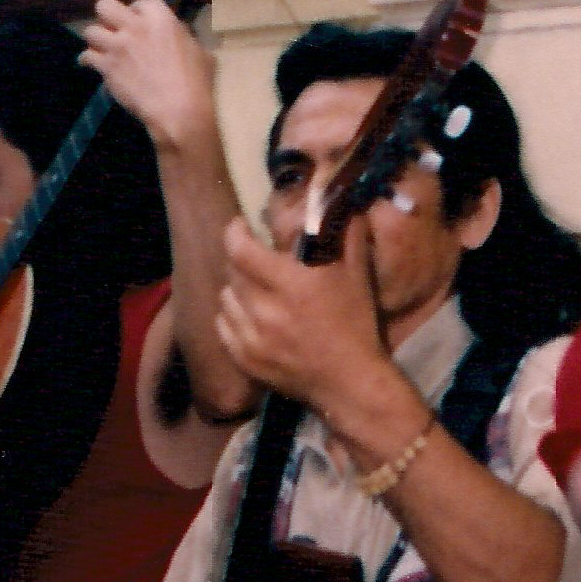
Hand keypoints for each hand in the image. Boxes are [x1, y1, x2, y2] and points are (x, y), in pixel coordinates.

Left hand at [80, 0, 219, 157]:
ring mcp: (118, 46)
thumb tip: (183, 39)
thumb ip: (186, 39)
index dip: (138, 11)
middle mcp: (135, 26)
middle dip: (107, 16)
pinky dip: (87, 60)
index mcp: (161, 18)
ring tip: (102, 48)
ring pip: (91, 31)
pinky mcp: (107, 66)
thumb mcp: (201, 52)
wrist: (178, 109)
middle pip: (106, 6)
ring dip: (96, 39)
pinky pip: (86, 56)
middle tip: (115, 29)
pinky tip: (90, 64)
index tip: (139, 22)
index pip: (142, 1)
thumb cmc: (196, 82)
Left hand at [211, 215, 393, 416]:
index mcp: (294, 283)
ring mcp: (252, 337)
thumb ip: (345, 232)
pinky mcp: (245, 360)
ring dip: (237, 288)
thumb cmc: (356, 322)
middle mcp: (267, 309)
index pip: (240, 249)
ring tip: (254, 288)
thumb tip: (335, 199)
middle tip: (254, 257)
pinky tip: (251, 315)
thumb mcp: (356, 272)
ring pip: (226, 297)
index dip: (234, 232)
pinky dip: (233, 315)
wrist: (351, 382)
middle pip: (232, 272)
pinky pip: (223, 325)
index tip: (241, 225)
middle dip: (240, 259)